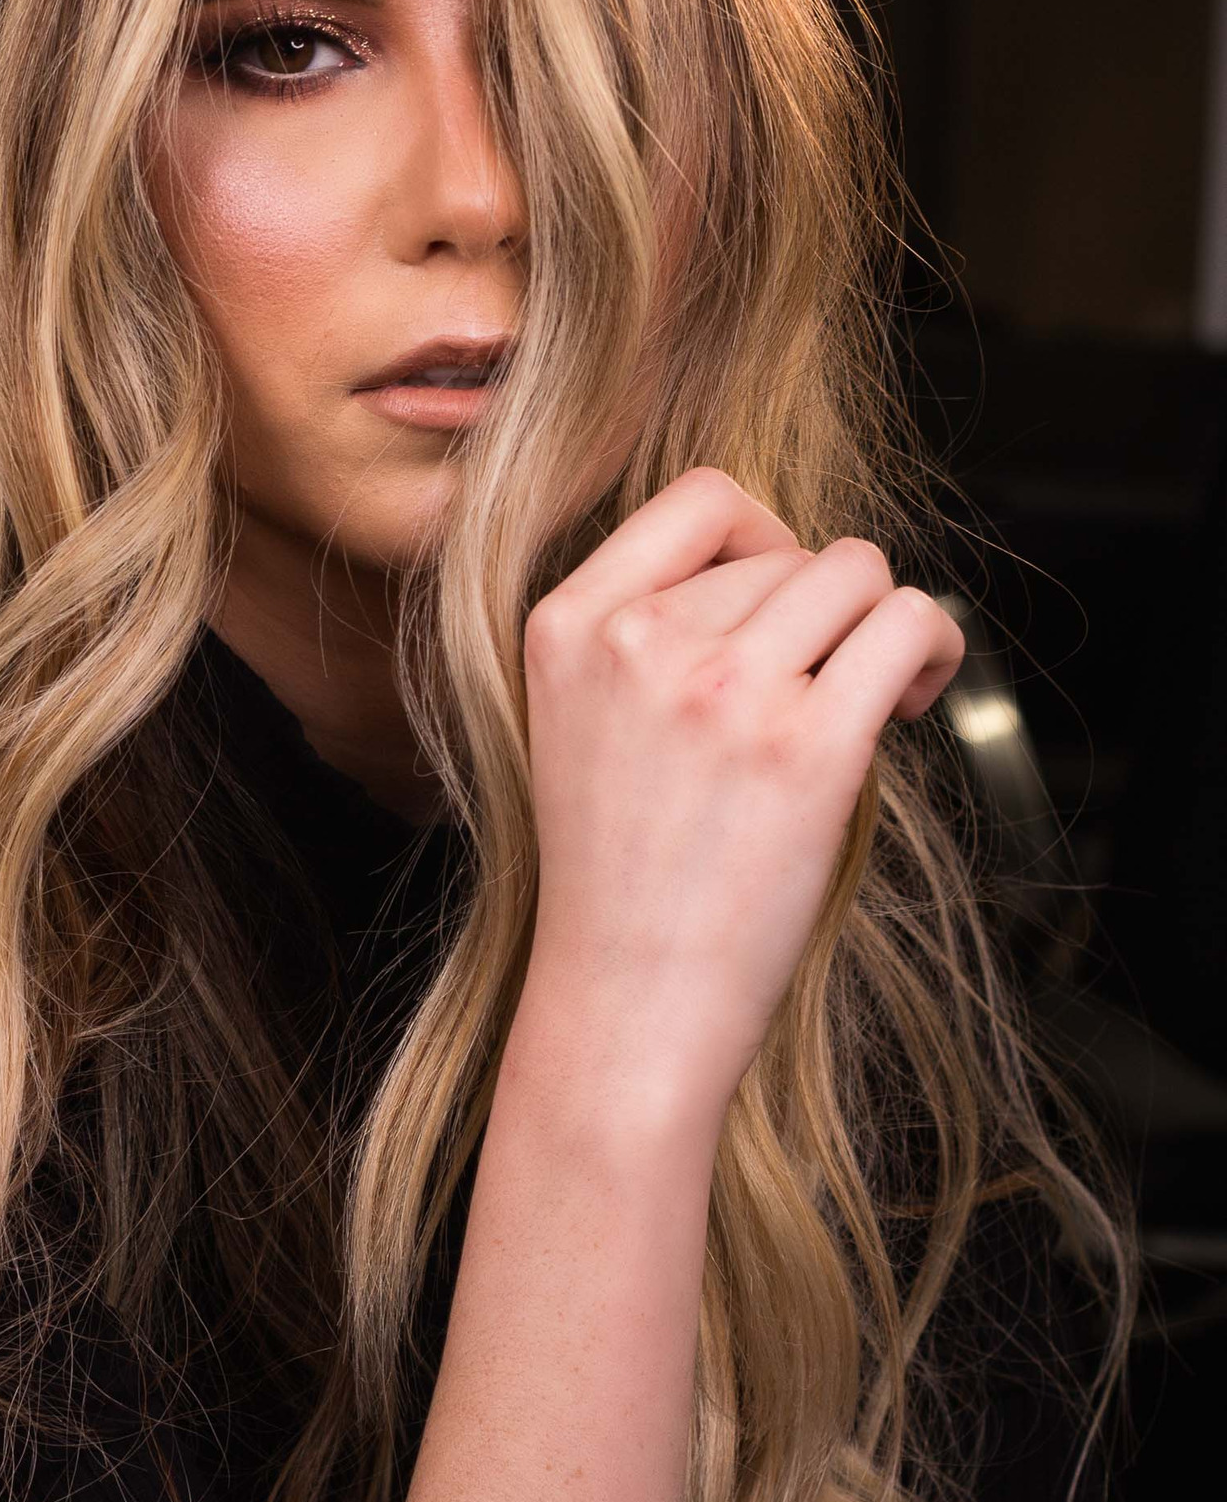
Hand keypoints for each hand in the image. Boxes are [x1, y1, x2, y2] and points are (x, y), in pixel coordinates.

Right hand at [517, 466, 963, 1114]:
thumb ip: (646, 631)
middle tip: (832, 683)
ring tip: (884, 686)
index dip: (764, 535)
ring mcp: (723, 690)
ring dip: (884, 622)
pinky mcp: (807, 746)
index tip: (782, 598)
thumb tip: (783, 567)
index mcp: (566, 625)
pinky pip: (908, 625)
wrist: (626, 1001)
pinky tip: (918, 694)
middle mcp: (638, 642)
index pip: (699, 500)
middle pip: (790, 551)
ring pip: (857, 574)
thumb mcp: (576, 720)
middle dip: (826, 610)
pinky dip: (934, 646)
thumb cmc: (618, 876)